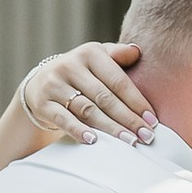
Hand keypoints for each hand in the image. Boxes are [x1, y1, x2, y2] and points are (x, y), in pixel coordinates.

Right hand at [21, 39, 153, 146]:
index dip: (137, 101)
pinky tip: (94, 141)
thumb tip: (137, 51)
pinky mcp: (43, 103)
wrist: (39, 84)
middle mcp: (70, 66)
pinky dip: (78, 131)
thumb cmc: (80, 73)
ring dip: (110, 128)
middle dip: (128, 118)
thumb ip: (117, 55)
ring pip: (87, 110)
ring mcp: (54, 85)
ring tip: (129, 141)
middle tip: (145, 135)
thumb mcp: (97, 58)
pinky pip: (64, 119)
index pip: (117, 80)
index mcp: (89, 53)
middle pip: (105, 97)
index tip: (152, 119)